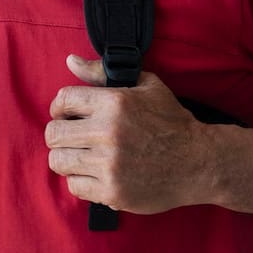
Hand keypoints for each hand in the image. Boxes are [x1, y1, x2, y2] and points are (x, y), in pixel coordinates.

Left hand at [45, 54, 211, 214]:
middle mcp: (108, 132)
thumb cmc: (172, 122)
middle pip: (54, 133)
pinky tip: (94, 174)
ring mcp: (109, 164)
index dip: (59, 107)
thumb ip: (101, 73)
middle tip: (72, 137)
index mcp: (114, 102)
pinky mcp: (112, 191)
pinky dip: (80, 181)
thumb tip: (70, 61)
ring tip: (80, 156)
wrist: (199, 162)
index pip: (63, 100)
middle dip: (60, 134)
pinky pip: (74, 186)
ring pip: (59, 161)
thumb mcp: (145, 85)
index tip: (66, 114)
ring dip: (66, 158)